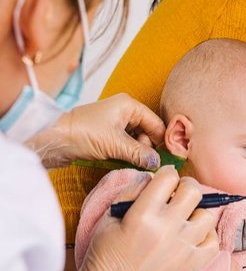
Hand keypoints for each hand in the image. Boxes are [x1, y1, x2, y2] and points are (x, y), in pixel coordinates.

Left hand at [26, 93, 164, 168]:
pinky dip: (129, 154)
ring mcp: (116, 123)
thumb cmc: (83, 133)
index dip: (162, 140)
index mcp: (129, 105)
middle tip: (147, 164)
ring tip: (136, 164)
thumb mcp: (115, 145)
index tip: (167, 158)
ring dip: (138, 153)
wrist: (53, 139)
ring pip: (137, 140)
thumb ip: (139, 153)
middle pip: (148, 132)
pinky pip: (126, 144)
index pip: (156, 123)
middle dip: (148, 149)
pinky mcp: (108, 134)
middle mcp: (124, 111)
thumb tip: (157, 163)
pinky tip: (127, 163)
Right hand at [37, 166, 218, 270]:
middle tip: (178, 194)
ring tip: (185, 218)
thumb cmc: (103, 259)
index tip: (164, 180)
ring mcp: (183, 248)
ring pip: (207, 214)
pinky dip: (206, 235)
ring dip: (196, 211)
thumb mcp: (107, 219)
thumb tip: (152, 178)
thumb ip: (130, 193)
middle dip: (185, 187)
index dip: (167, 174)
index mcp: (142, 215)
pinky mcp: (192, 266)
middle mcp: (166, 229)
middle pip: (193, 191)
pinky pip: (213, 241)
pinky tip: (192, 236)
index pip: (168, 177)